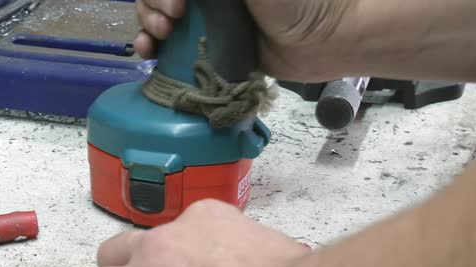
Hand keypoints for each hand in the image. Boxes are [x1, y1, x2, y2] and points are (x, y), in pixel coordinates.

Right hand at [133, 0, 362, 81]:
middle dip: (153, 5)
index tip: (177, 4)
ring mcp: (208, 20)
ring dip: (147, 25)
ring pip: (160, 19)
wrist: (327, 39)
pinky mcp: (213, 50)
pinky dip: (156, 49)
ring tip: (158, 39)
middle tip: (172, 21)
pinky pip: (175, 48)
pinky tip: (151, 53)